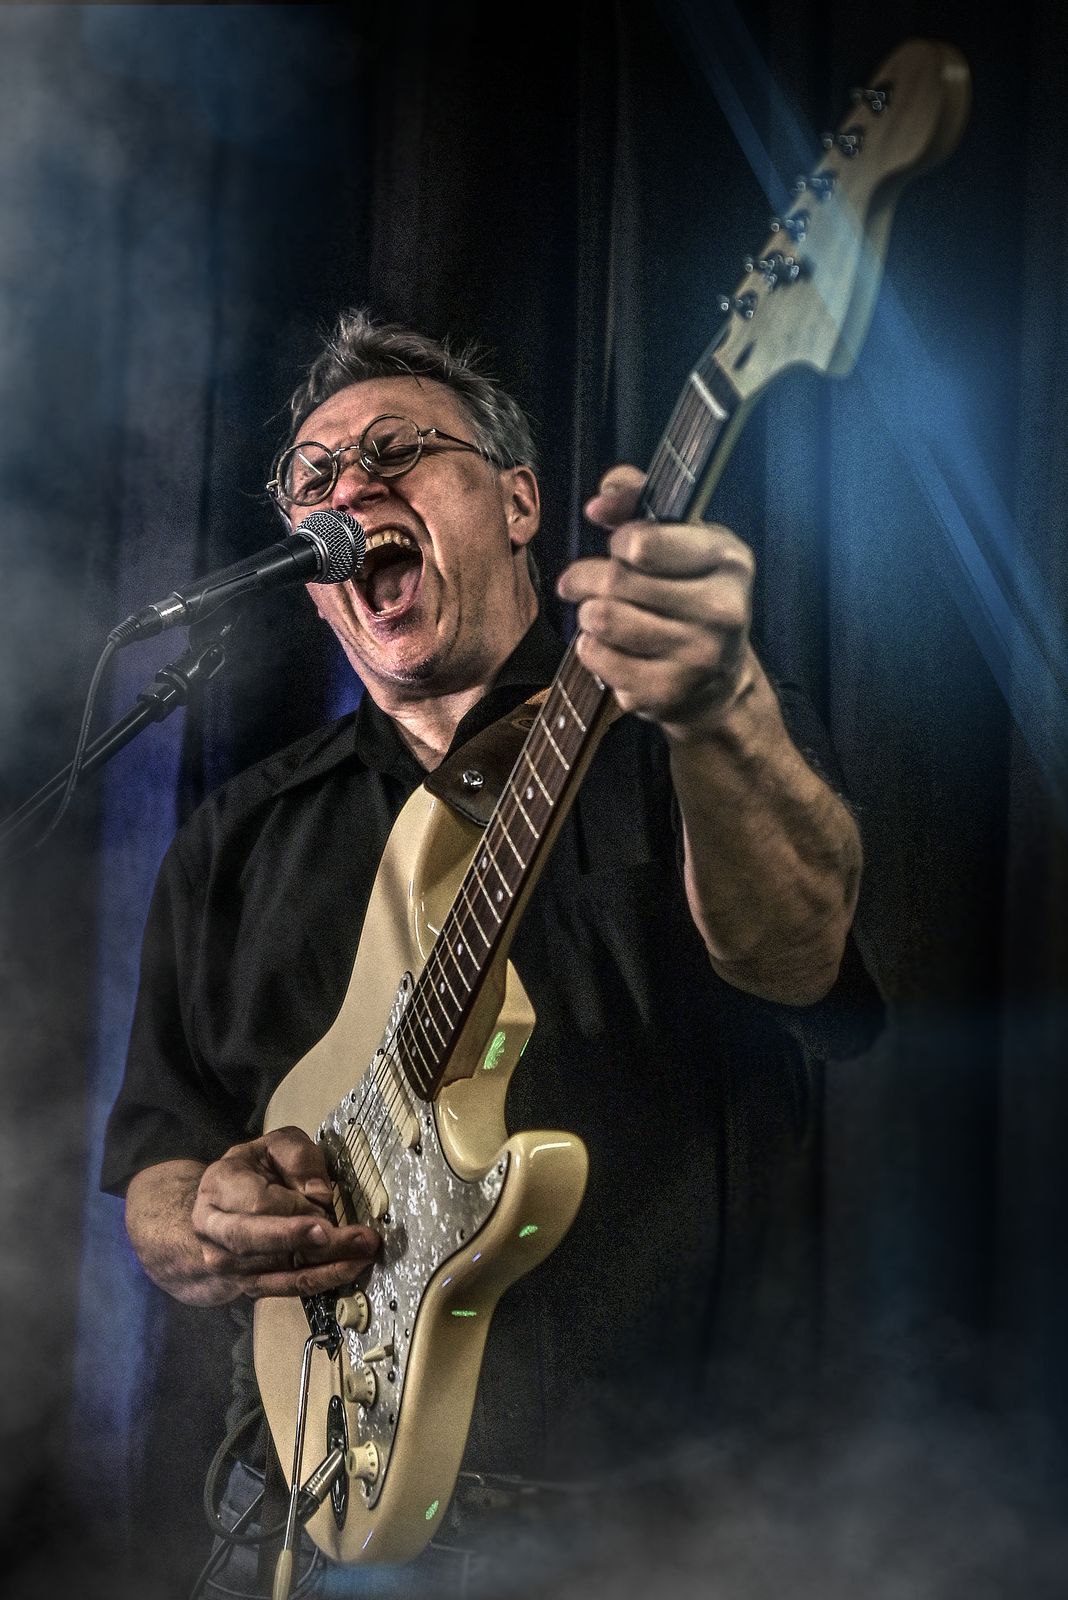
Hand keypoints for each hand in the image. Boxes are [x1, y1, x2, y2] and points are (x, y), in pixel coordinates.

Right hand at [190, 1126, 378, 1300]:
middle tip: (352, 1238)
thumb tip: (319, 1194)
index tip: (326, 1205)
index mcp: (220, 1186)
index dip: (293, 1208)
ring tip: (364, 1253)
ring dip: (324, 1265)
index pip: (257, 1203)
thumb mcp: (275, 1146)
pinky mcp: (247, 1285)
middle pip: (257, 1242)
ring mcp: (226, 1263)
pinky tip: (348, 1269)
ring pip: (274, 1271)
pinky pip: (284, 1288)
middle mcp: (215, 1229)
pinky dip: (319, 1281)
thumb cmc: (255, 1170)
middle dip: (307, 1241)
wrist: (221, 1207)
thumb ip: (297, 1158)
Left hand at [557, 465, 756, 738]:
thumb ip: (638, 501)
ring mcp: (697, 656)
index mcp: (728, 559)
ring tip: (595, 613)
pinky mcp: (668, 692)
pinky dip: (590, 649)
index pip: (645, 543)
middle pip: (617, 581)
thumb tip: (598, 505)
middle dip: (585, 577)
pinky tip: (605, 646)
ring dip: (588, 613)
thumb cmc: (690, 594)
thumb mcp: (682, 538)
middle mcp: (722, 609)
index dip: (620, 542)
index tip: (619, 548)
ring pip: (605, 619)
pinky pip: (600, 658)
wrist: (719, 682)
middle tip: (577, 582)